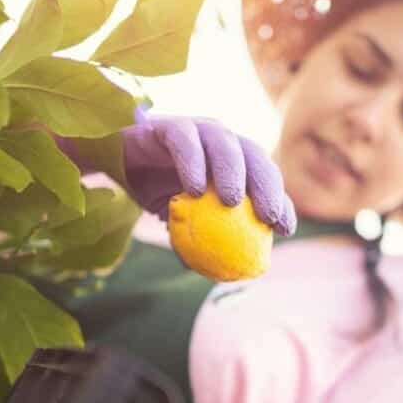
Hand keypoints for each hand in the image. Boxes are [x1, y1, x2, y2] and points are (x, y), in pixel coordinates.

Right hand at [121, 108, 295, 234]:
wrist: (117, 167)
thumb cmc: (157, 193)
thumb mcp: (184, 222)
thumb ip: (203, 241)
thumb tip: (224, 275)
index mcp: (234, 163)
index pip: (266, 180)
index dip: (281, 203)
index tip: (285, 230)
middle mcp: (222, 143)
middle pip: (255, 156)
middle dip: (267, 185)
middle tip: (268, 215)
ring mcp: (197, 130)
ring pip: (224, 142)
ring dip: (232, 170)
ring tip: (231, 201)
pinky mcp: (169, 126)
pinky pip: (185, 140)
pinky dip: (192, 161)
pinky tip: (194, 189)